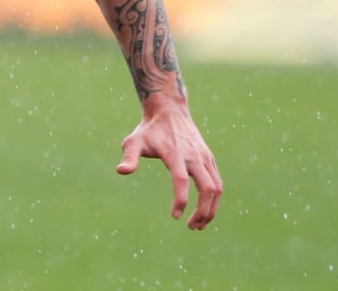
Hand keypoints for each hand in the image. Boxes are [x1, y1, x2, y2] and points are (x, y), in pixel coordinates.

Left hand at [116, 105, 222, 229]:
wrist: (169, 111)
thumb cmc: (149, 130)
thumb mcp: (133, 141)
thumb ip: (129, 157)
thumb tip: (120, 171)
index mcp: (175, 153)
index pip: (182, 180)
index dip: (180, 200)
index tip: (175, 216)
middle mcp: (194, 156)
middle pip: (207, 188)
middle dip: (202, 211)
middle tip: (191, 227)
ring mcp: (204, 157)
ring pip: (217, 188)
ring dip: (211, 209)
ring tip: (199, 225)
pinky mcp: (209, 159)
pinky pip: (217, 182)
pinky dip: (214, 199)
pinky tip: (205, 210)